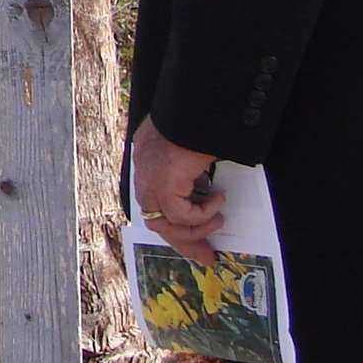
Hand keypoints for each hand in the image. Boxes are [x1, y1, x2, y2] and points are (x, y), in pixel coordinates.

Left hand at [132, 114, 227, 265]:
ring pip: (166, 223)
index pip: (154, 205)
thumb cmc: (198, 121)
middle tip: (208, 256)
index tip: (196, 240)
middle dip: (185, 241)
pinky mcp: (163, 183)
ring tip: (218, 220)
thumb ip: (188, 170)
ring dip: (197, 229)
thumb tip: (205, 190)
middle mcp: (144, 172)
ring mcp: (150, 178)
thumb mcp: (190, 148)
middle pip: (157, 221)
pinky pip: (182, 214)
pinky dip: (203, 215)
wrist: (196, 105)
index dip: (174, 226)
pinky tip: (218, 200)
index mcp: (147, 162)